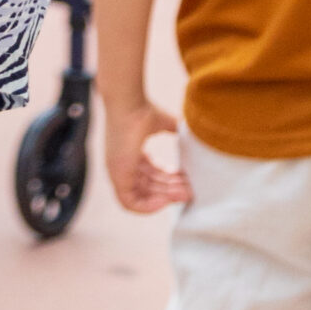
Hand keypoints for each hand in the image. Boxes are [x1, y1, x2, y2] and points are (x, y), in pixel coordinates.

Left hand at [103, 99, 191, 213]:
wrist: (128, 103)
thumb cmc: (141, 110)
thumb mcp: (164, 124)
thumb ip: (176, 132)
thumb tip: (194, 135)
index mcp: (132, 154)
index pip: (152, 175)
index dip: (170, 180)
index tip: (187, 179)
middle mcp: (124, 164)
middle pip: (150, 186)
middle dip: (172, 190)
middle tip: (191, 190)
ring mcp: (118, 171)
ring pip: (144, 195)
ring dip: (166, 198)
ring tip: (185, 193)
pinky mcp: (116, 176)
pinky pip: (130, 203)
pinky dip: (148, 207)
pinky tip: (167, 201)